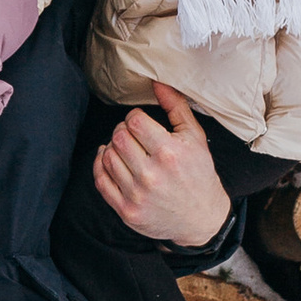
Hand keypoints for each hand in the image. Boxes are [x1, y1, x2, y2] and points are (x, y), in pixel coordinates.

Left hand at [92, 84, 233, 246]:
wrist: (201, 218)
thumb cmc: (199, 174)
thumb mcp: (195, 138)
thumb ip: (176, 107)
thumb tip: (157, 82)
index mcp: (170, 153)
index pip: (134, 121)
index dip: (134, 117)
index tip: (140, 122)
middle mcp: (152, 175)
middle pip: (118, 138)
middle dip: (122, 130)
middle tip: (131, 134)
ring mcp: (137, 195)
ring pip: (107, 157)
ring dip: (112, 147)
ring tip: (124, 147)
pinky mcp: (126, 210)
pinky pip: (101, 181)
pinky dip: (100, 165)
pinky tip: (108, 159)